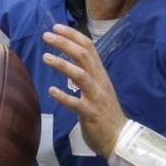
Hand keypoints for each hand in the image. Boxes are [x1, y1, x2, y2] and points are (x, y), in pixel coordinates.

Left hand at [41, 24, 126, 156]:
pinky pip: (76, 103)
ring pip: (80, 75)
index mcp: (101, 74)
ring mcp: (96, 97)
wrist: (120, 137)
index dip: (73, 35)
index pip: (89, 47)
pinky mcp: (90, 113)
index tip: (56, 27)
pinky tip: (51, 90)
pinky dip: (63, 96)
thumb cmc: (105, 112)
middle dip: (65, 43)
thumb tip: (71, 61)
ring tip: (45, 57)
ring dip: (62, 64)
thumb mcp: (98, 88)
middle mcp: (100, 82)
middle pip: (84, 56)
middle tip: (46, 36)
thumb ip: (87, 74)